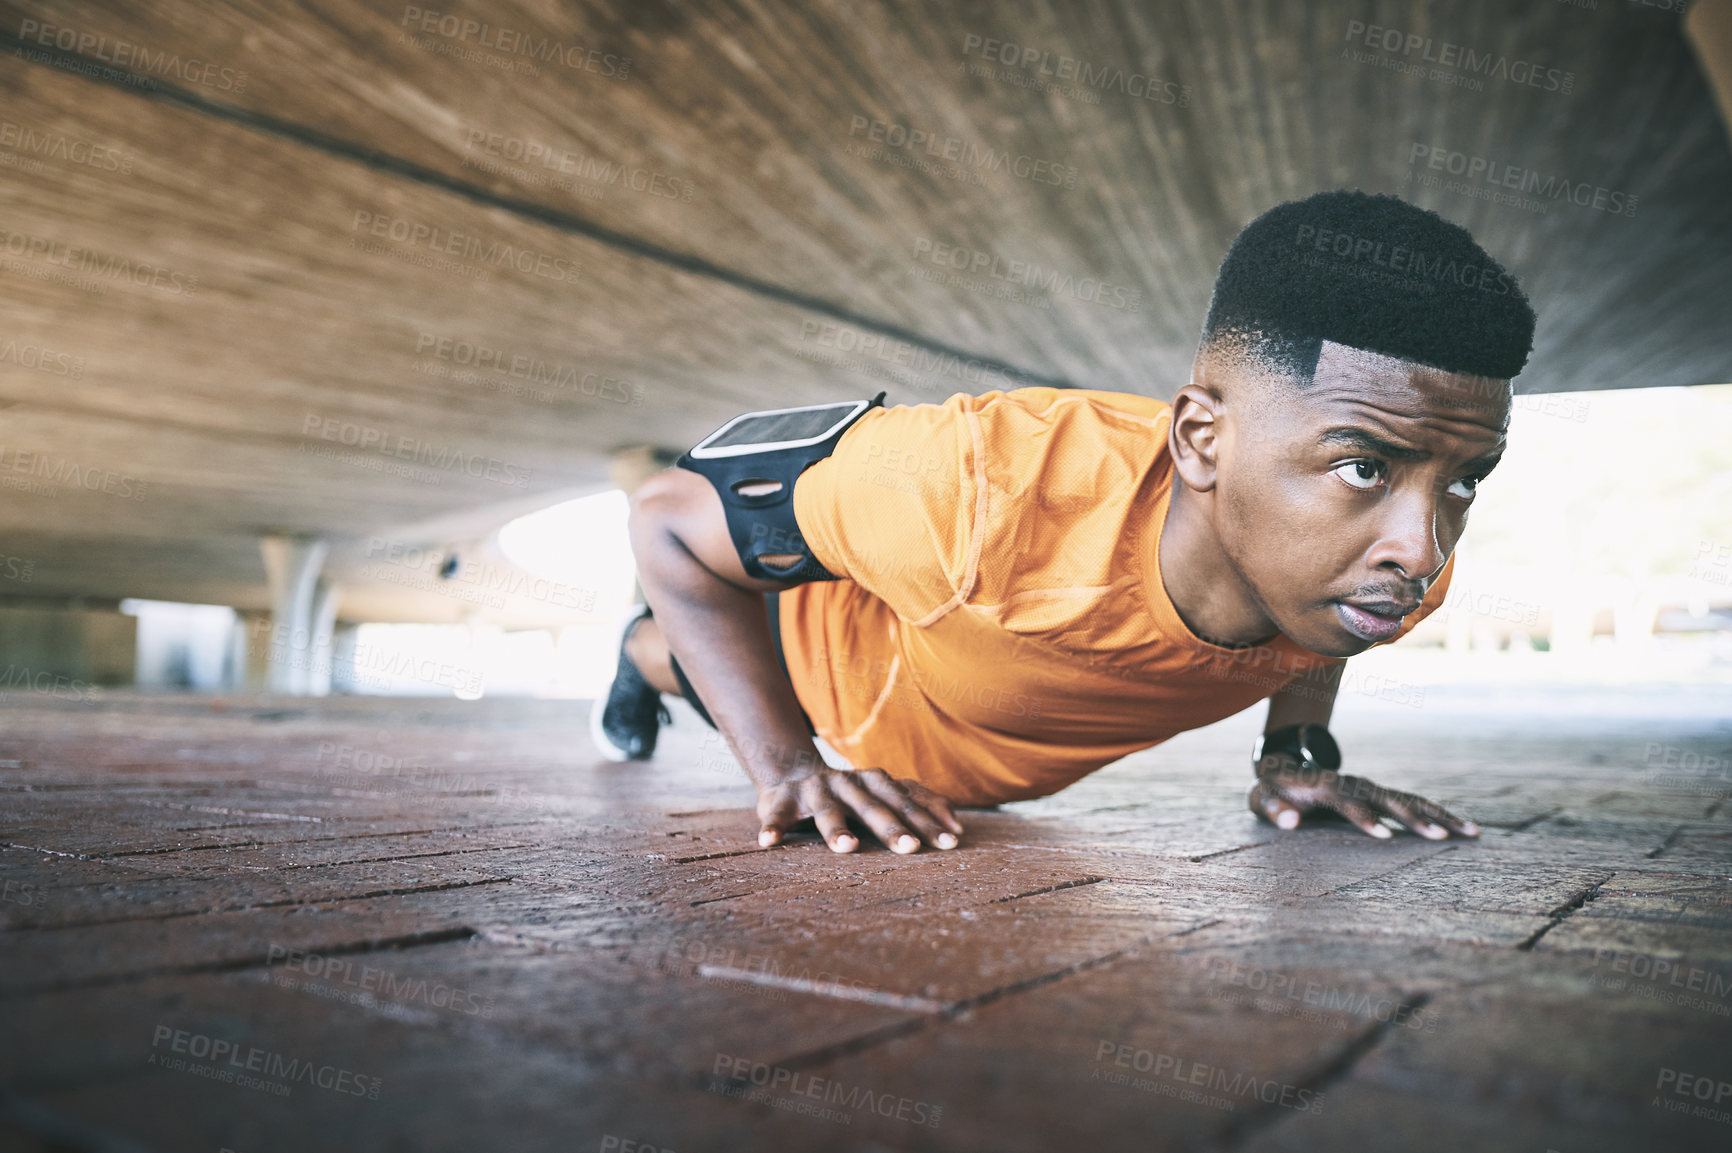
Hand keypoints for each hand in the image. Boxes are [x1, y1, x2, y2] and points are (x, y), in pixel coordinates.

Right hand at [756, 766, 964, 853]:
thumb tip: (959, 825)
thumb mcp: (883, 792)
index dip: (929, 820)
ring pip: (827, 810)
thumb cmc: (849, 794)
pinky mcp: (781, 801)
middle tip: (911, 848)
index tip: (952, 841)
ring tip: (846, 848)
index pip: (907, 801)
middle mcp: (847, 783)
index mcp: (874, 782)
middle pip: (873, 806)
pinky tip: (768, 843)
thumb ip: (917, 803)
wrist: (791, 772)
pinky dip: (773, 827)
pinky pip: (777, 816)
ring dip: (836, 828)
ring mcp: (815, 791)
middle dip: (892, 826)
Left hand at [1249, 757, 1478, 840]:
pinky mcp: (1380, 796)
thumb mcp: (1262, 797)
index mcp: (1326, 784)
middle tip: (1439, 836)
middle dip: (1414, 817)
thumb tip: (1288, 822)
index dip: (1365, 817)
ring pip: (1409, 800)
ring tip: (1470, 832)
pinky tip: (1466, 828)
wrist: (1284, 768)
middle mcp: (1355, 783)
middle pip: (1388, 798)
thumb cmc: (1273, 789)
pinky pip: (1413, 804)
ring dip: (1439, 814)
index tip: (1385, 836)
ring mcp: (1371, 788)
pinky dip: (1439, 814)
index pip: (1349, 800)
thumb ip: (1271, 808)